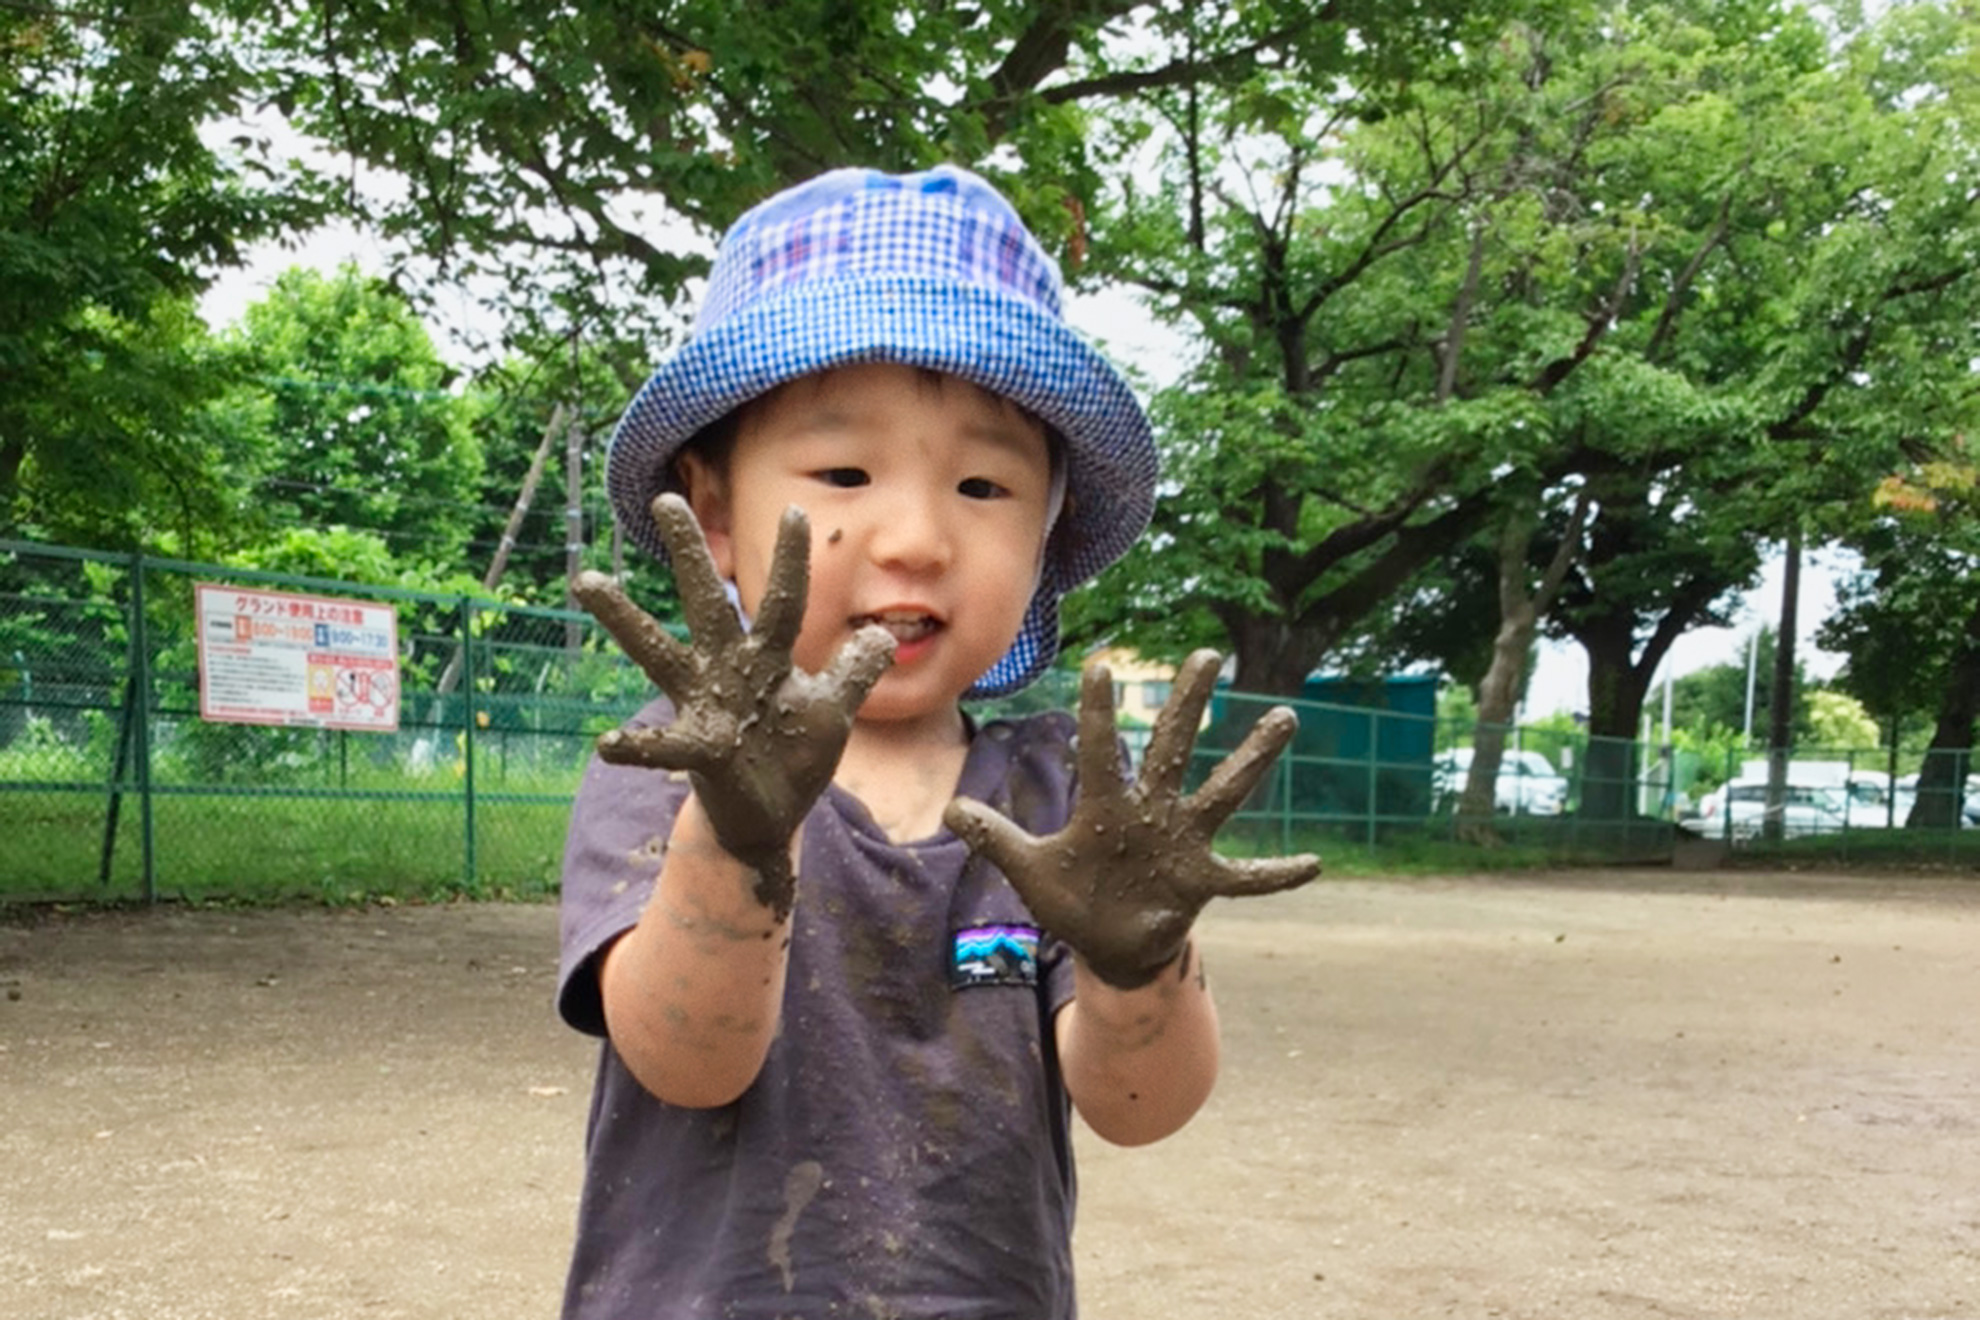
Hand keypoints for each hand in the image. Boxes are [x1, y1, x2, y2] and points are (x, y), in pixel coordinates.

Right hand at [571, 493, 895, 916]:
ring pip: (661, 653)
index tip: (797, 511)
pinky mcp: (698, 750)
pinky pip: (664, 745)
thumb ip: (854, 672)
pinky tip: (606, 743)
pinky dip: (635, 746)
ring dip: (625, 619)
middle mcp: (729, 670)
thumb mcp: (832, 711)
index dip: (792, 562)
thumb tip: (883, 635)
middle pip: (708, 604)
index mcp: (768, 658)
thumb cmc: (795, 755)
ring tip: (589, 582)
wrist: (771, 816)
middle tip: (666, 501)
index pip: (784, 602)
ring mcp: (706, 706)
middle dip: (689, 556)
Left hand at [944, 649, 1320, 988]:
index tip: (1100, 664)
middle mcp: (1150, 812)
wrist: (1111, 947)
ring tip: (1282, 717)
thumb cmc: (1074, 901)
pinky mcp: (1203, 881)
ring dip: (1251, 758)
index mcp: (1106, 807)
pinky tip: (1312, 863)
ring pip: (1222, 791)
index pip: (1101, 751)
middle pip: (1173, 747)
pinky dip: (1277, 873)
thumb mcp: (1030, 871)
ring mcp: (1182, 843)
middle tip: (1206, 653)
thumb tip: (950, 808)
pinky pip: (1247, 877)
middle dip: (1188, 703)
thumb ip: (997, 839)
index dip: (1098, 713)